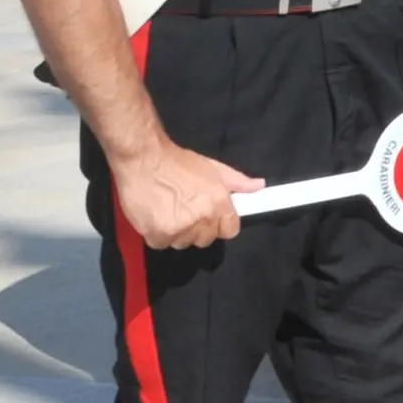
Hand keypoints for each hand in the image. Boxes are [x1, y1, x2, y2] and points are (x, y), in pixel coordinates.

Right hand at [115, 137, 261, 248]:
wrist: (143, 159)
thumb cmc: (179, 162)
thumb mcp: (213, 168)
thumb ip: (238, 181)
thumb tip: (259, 186)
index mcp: (218, 204)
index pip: (230, 230)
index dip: (220, 223)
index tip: (209, 216)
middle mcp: (202, 219)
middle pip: (206, 239)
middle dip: (198, 228)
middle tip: (185, 210)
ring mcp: (179, 229)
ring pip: (184, 242)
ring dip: (178, 232)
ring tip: (168, 211)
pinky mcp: (158, 235)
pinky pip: (162, 244)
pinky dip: (158, 234)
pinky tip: (155, 216)